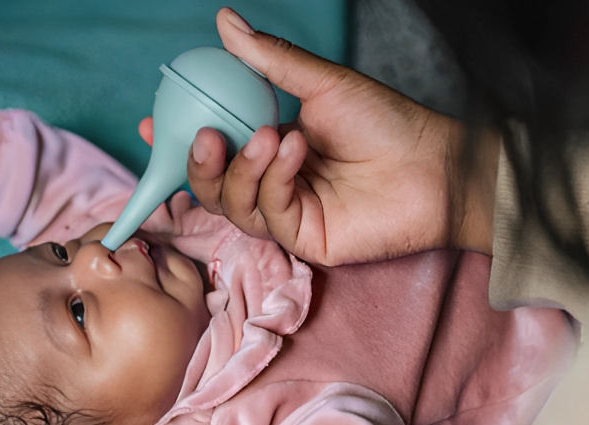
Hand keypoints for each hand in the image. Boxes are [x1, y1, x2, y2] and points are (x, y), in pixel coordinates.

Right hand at [177, 7, 496, 265]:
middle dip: (200, 165)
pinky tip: (297, 150)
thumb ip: (269, 59)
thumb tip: (226, 22)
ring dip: (243, 169)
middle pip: (214, 186)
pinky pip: (270, 213)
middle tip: (207, 135)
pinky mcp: (305, 238)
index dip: (180, 142)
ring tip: (270, 135)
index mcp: (271, 147)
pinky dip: (276, 179)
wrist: (434, 163)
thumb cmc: (386, 122)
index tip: (155, 123)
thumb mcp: (321, 83)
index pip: (215, 151)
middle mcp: (274, 184)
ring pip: (234, 205)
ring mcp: (289, 214)